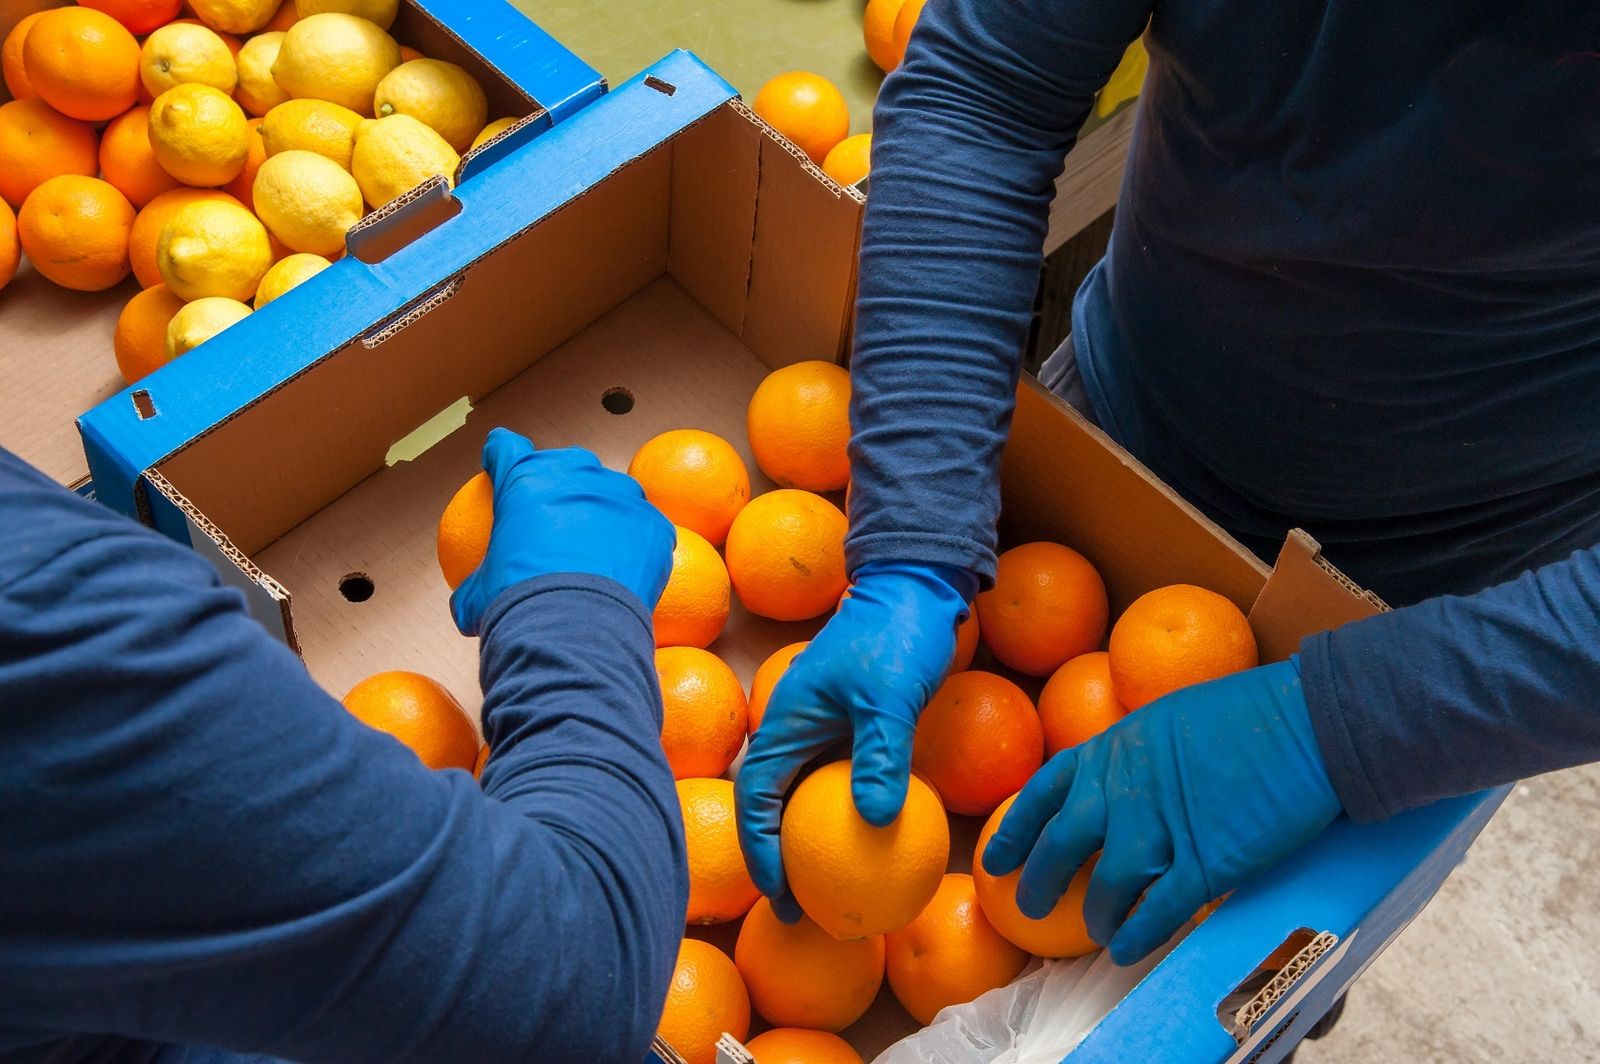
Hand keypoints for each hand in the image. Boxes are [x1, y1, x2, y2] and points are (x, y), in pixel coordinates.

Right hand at [450, 429, 675, 634]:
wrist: (572, 631)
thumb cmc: (517, 606)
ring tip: (601, 548)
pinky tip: (628, 569)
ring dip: (605, 513)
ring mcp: (620, 495)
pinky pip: (646, 528)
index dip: (501, 454)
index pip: (506, 447)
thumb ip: (472, 589)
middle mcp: (575, 474)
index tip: (500, 465)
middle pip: (567, 464)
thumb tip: (466, 605)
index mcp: (524, 479)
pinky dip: (637, 544)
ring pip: (614, 493)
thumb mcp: (478, 597)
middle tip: (558, 520)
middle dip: (561, 483)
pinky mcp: (654, 522)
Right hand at [736, 560, 975, 919]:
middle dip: (779, 858)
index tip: (783, 894)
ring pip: (807, 796)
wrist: (917, 587)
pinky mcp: (854, 728)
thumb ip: (880, 755)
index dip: (760, 850)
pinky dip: (850, 815)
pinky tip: (878, 844)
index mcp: (786, 722)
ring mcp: (824, 729)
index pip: (757, 798)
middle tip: (804, 908)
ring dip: (813, 840)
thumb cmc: (896, 635)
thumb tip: (874, 821)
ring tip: (834, 889)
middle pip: (773, 805)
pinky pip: (843, 781)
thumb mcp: (889, 697)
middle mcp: (796, 730)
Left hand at [981, 656, 1341, 963]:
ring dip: (1096, 916)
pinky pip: (1156, 914)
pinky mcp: (1204, 867)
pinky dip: (1137, 936)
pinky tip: (1126, 951)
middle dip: (1038, 881)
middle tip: (1028, 905)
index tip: (996, 858)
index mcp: (1110, 750)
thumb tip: (1116, 782)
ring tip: (1097, 933)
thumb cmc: (1246, 712)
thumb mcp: (1165, 719)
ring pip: (1105, 888)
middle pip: (1060, 846)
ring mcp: (1160, 832)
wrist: (1305, 725)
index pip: (1041, 793)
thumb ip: (1132, 756)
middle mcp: (1121, 792)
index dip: (1014, 830)